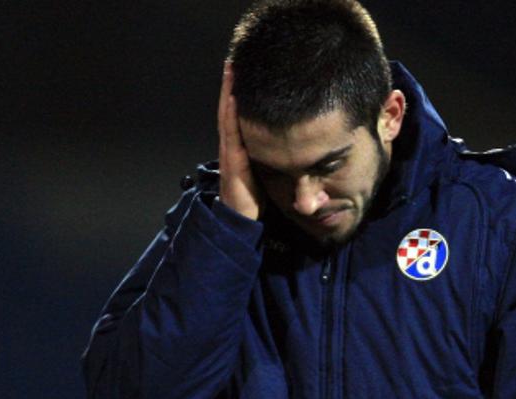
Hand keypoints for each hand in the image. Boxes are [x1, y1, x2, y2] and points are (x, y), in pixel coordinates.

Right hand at [218, 61, 262, 220]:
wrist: (241, 221)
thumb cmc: (253, 197)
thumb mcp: (264, 170)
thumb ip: (269, 154)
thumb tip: (287, 140)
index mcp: (239, 146)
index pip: (237, 114)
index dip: (237, 93)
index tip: (242, 71)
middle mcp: (231, 145)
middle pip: (229, 109)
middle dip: (230, 85)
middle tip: (233, 60)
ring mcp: (230, 152)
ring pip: (227, 116)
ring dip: (228, 92)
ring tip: (231, 69)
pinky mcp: (233, 162)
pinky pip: (231, 134)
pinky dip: (231, 114)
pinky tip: (234, 97)